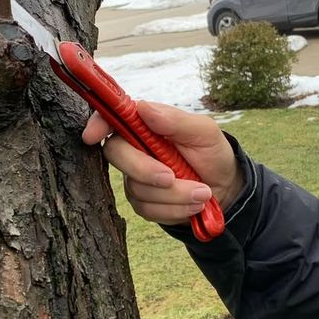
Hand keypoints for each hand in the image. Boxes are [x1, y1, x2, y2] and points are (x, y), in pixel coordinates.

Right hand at [82, 101, 242, 226]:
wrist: (225, 188)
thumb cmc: (212, 153)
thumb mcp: (204, 132)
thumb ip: (175, 120)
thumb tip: (144, 108)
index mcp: (146, 124)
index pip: (112, 118)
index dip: (98, 124)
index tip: (92, 135)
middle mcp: (135, 148)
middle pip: (116, 154)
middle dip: (145, 170)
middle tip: (172, 177)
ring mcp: (135, 176)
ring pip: (136, 188)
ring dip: (174, 195)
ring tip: (202, 193)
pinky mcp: (143, 202)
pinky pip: (147, 209)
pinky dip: (175, 209)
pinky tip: (194, 205)